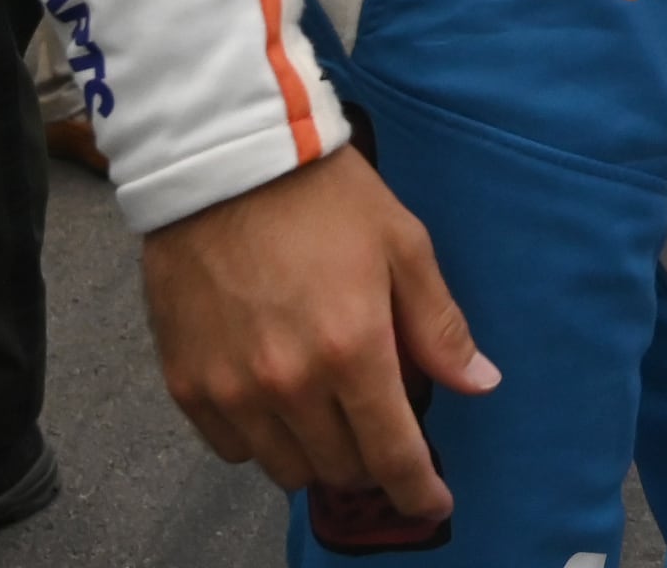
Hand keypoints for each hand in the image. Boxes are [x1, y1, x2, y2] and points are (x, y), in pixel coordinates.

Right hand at [140, 148, 499, 525]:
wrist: (223, 162)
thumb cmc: (325, 197)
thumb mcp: (403, 245)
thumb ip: (438, 325)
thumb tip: (480, 384)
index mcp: (353, 350)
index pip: (393, 454)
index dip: (418, 491)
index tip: (432, 504)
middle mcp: (290, 383)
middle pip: (341, 468)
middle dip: (371, 460)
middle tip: (379, 426)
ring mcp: (232, 389)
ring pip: (285, 468)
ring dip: (316, 453)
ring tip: (328, 411)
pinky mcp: (186, 384)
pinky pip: (232, 448)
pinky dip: (261, 438)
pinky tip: (277, 399)